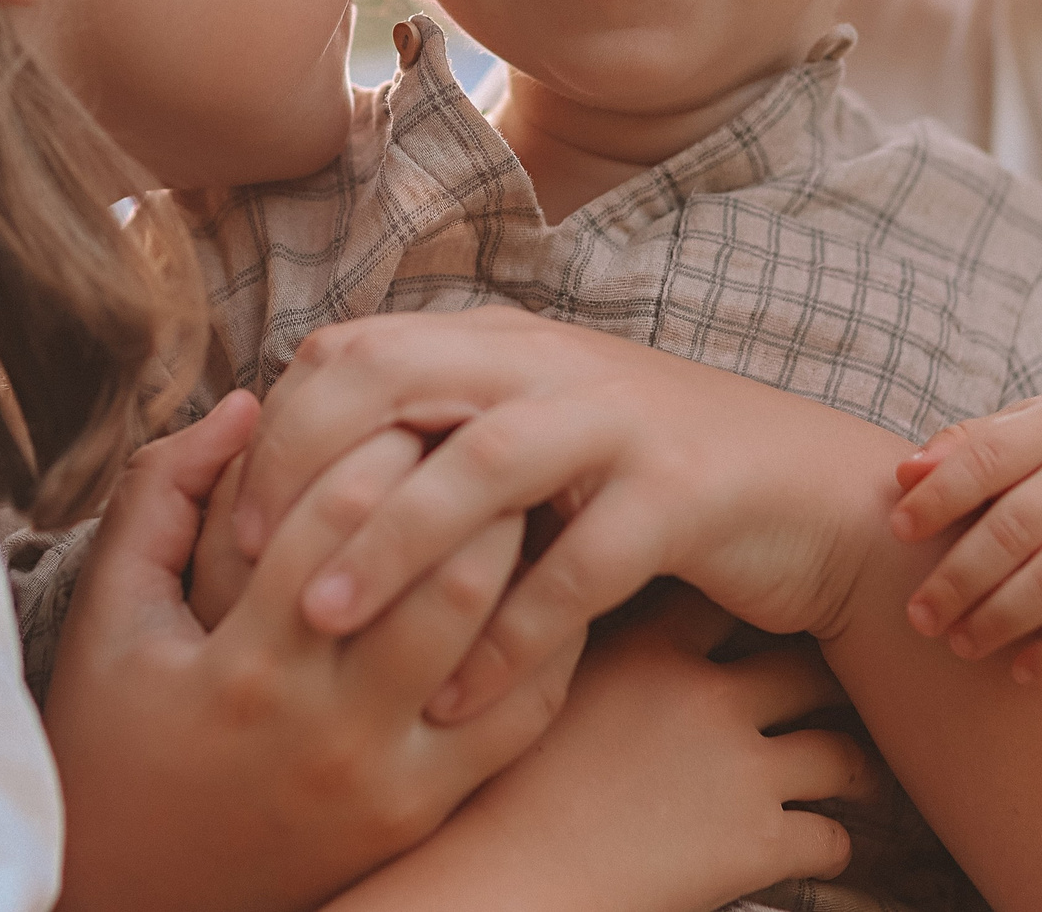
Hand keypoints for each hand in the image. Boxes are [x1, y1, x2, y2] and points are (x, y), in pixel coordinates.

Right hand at [45, 390, 577, 911]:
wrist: (128, 898)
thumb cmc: (110, 739)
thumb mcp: (109, 614)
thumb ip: (162, 494)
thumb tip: (246, 402)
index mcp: (246, 666)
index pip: (340, 521)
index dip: (382, 442)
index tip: (404, 400)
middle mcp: (328, 729)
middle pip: (446, 579)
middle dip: (474, 489)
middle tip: (486, 429)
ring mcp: (387, 782)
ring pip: (498, 645)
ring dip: (518, 556)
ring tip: (518, 488)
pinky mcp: (422, 815)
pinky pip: (519, 719)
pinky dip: (542, 642)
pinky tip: (533, 581)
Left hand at [229, 308, 918, 722]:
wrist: (810, 488)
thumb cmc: (641, 472)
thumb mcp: (529, 426)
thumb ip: (436, 425)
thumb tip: (298, 464)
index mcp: (498, 341)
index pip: (350, 349)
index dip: (276, 430)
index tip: (232, 524)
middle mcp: (549, 362)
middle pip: (392, 379)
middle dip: (305, 471)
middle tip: (251, 568)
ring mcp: (619, 421)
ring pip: (478, 465)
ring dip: (389, 546)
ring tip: (319, 625)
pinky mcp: (682, 493)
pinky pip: (578, 567)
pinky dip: (510, 636)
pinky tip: (458, 700)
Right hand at [330, 588, 871, 911]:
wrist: (499, 887)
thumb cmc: (486, 795)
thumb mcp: (518, 680)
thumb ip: (553, 625)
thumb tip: (563, 577)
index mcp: (647, 647)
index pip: (731, 596)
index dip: (761, 596)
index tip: (781, 596)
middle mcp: (707, 696)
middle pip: (806, 665)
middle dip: (826, 677)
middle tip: (832, 685)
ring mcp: (741, 770)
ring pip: (842, 754)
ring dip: (848, 767)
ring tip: (847, 773)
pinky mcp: (759, 845)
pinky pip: (832, 840)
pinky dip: (831, 847)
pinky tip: (811, 852)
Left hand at [889, 393, 1041, 685]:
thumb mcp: (1026, 429)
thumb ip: (966, 445)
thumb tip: (904, 473)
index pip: (989, 457)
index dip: (939, 496)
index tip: (896, 530)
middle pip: (1017, 528)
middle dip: (960, 577)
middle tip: (918, 616)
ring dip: (1001, 619)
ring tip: (957, 644)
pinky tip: (1021, 674)